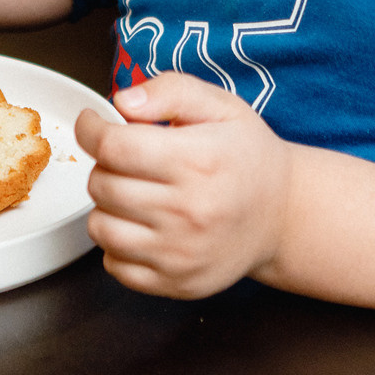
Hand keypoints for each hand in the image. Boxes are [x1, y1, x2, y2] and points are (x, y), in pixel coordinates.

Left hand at [75, 72, 296, 298]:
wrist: (283, 215)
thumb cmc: (247, 157)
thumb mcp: (221, 106)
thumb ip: (171, 91)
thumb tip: (124, 101)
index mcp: (198, 161)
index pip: (114, 147)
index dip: (91, 130)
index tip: (92, 124)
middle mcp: (190, 211)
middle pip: (102, 185)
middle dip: (104, 165)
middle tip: (126, 160)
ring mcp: (182, 253)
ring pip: (101, 227)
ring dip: (106, 206)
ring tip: (131, 192)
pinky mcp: (176, 283)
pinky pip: (114, 265)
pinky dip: (117, 244)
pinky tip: (141, 225)